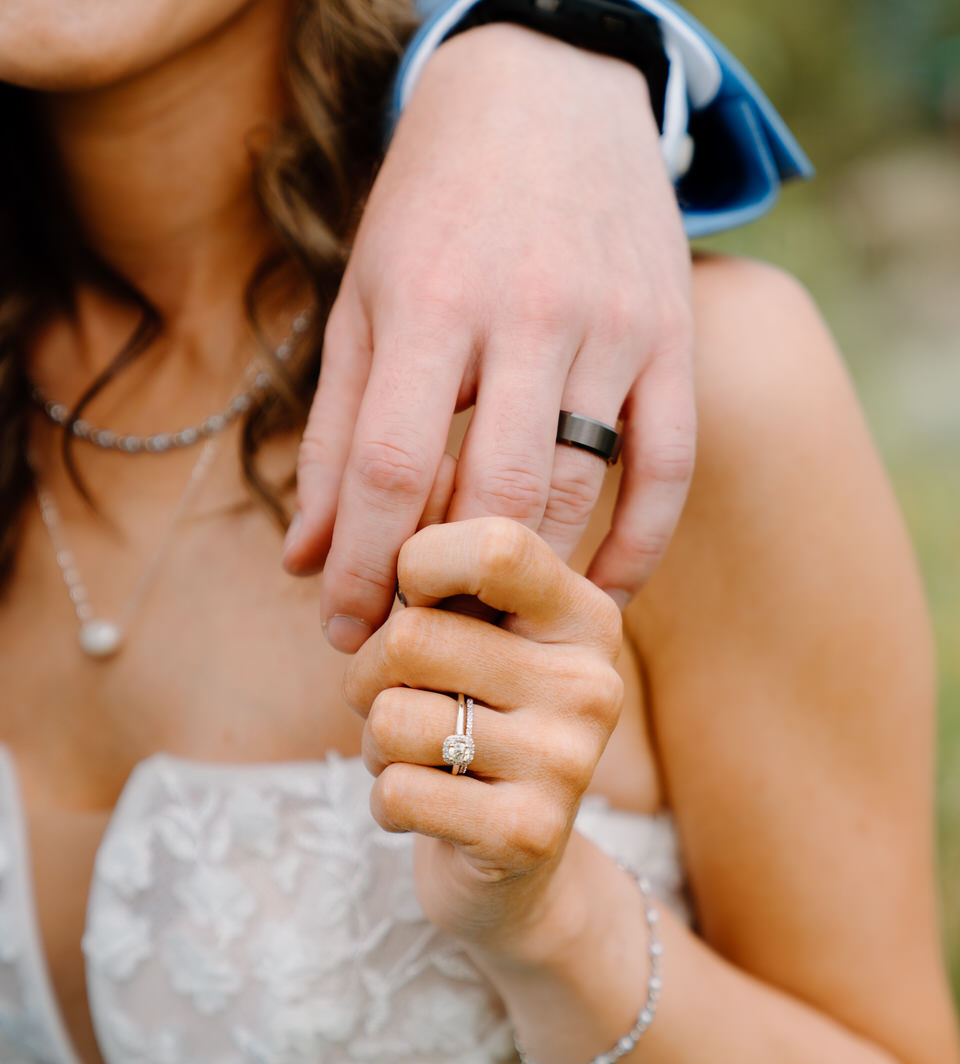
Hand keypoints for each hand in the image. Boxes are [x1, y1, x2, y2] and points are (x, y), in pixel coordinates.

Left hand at [285, 23, 695, 649]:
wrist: (548, 94)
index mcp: (430, 299)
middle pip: (490, 492)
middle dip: (447, 588)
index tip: (343, 633)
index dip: (361, 566)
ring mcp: (613, 325)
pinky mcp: (674, 339)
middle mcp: (527, 311)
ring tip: (487, 631)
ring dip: (532, 580)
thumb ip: (331, 435)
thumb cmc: (436, 212)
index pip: (388, 465)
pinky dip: (636, 549)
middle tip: (419, 645)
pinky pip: (668, 472)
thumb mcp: (362, 304)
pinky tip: (595, 597)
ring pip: (578, 488)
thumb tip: (304, 562)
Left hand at [343, 518, 623, 955]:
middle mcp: (590, 683)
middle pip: (413, 636)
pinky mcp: (528, 833)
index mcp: (585, 617)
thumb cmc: (474, 725)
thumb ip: (441, 578)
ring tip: (416, 760)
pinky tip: (428, 810)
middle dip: (369, 675)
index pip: (495, 545)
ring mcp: (566, 761)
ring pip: (394, 720)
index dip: (417, 564)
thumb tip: (387, 534)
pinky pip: (396, 792)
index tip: (410, 603)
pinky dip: (386, 804)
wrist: (518, 866)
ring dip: (376, 746)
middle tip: (393, 701)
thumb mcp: (476, 639)